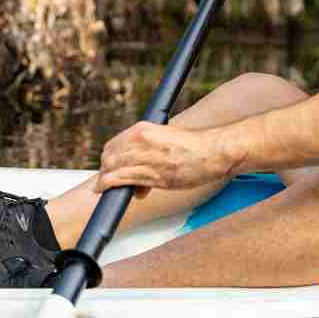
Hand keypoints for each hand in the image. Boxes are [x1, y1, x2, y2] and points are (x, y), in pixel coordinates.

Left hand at [94, 122, 236, 198]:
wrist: (212, 152)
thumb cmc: (194, 145)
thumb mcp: (166, 137)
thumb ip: (149, 147)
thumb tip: (139, 163)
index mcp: (143, 128)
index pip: (115, 143)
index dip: (111, 157)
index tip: (112, 166)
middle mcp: (139, 140)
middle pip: (109, 155)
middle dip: (107, 168)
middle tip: (110, 179)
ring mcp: (144, 156)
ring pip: (111, 167)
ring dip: (106, 179)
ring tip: (107, 187)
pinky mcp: (150, 174)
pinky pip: (120, 180)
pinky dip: (110, 185)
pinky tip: (110, 190)